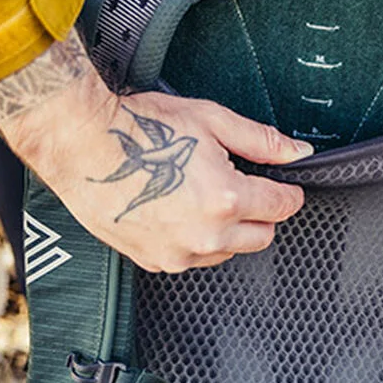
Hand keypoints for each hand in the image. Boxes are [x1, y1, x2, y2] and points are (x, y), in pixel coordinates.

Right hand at [0, 32, 311, 272]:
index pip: (283, 207)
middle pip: (262, 236)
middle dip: (258, 211)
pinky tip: (176, 209)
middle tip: (235, 182)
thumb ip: (262, 142)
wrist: (83, 145)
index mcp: (227, 200)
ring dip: (227, 229)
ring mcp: (179, 253)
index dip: (285, 190)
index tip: (279, 182)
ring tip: (197, 192)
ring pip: (229, 251)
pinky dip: (195, 239)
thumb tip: (299, 153)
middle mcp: (206, 236)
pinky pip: (194, 258)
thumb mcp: (212, 120)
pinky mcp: (156, 261)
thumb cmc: (142, 128)